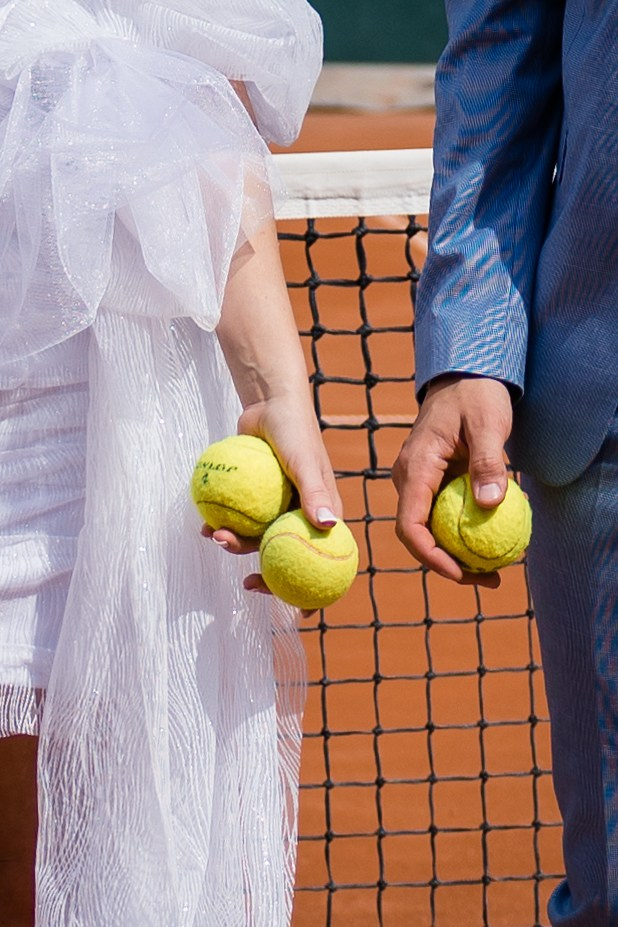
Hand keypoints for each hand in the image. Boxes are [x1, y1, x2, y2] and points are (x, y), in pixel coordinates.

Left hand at [201, 392, 341, 612]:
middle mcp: (300, 514)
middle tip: (246, 585)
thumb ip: (315, 493)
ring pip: (257, 540)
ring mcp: (275, 507)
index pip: (326, 557)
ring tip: (213, 536)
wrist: (268, 403)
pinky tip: (204, 525)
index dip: (318, 588)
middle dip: (267, 575)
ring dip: (235, 545)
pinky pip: (238, 520)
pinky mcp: (253, 498)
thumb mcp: (305, 462)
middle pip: (286, 556)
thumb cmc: (294, 430)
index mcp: (322, 513)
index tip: (303, 613)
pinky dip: (221, 525)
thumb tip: (328, 528)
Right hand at [392, 375, 512, 586]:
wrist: (464, 376)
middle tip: (492, 579)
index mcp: (415, 468)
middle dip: (450, 565)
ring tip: (496, 569)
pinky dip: (462, 533)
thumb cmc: (476, 395)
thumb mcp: (488, 425)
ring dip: (457, 553)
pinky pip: (441, 515)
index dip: (431, 557)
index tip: (462, 574)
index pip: (410, 525)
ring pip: (429, 528)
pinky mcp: (431, 481)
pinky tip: (492, 541)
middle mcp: (408, 478)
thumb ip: (488, 463)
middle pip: (419, 535)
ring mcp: (417, 481)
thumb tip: (490, 504)